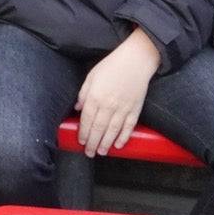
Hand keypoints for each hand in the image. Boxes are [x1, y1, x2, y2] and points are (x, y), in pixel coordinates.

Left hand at [75, 28, 160, 155]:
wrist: (135, 61)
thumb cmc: (110, 67)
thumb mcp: (91, 76)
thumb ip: (83, 94)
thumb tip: (78, 109)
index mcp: (95, 97)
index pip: (87, 120)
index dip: (83, 132)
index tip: (80, 141)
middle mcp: (109, 106)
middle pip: (99, 129)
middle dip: (92, 142)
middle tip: (88, 153)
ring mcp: (123, 109)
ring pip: (113, 131)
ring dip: (106, 143)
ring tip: (100, 152)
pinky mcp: (135, 110)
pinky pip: (129, 128)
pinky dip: (123, 138)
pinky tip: (118, 145)